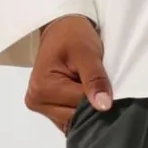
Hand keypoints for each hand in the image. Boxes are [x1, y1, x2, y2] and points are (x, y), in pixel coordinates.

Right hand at [24, 15, 112, 133]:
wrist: (62, 27)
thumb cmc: (74, 35)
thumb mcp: (87, 52)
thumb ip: (95, 79)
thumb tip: (104, 106)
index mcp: (42, 88)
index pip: (78, 105)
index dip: (99, 97)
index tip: (111, 86)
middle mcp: (36, 101)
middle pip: (73, 116)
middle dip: (92, 105)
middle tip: (106, 88)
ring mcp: (41, 106)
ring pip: (71, 120)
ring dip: (87, 109)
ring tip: (96, 90)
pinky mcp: (48, 107)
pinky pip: (69, 117)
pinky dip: (80, 110)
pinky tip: (88, 97)